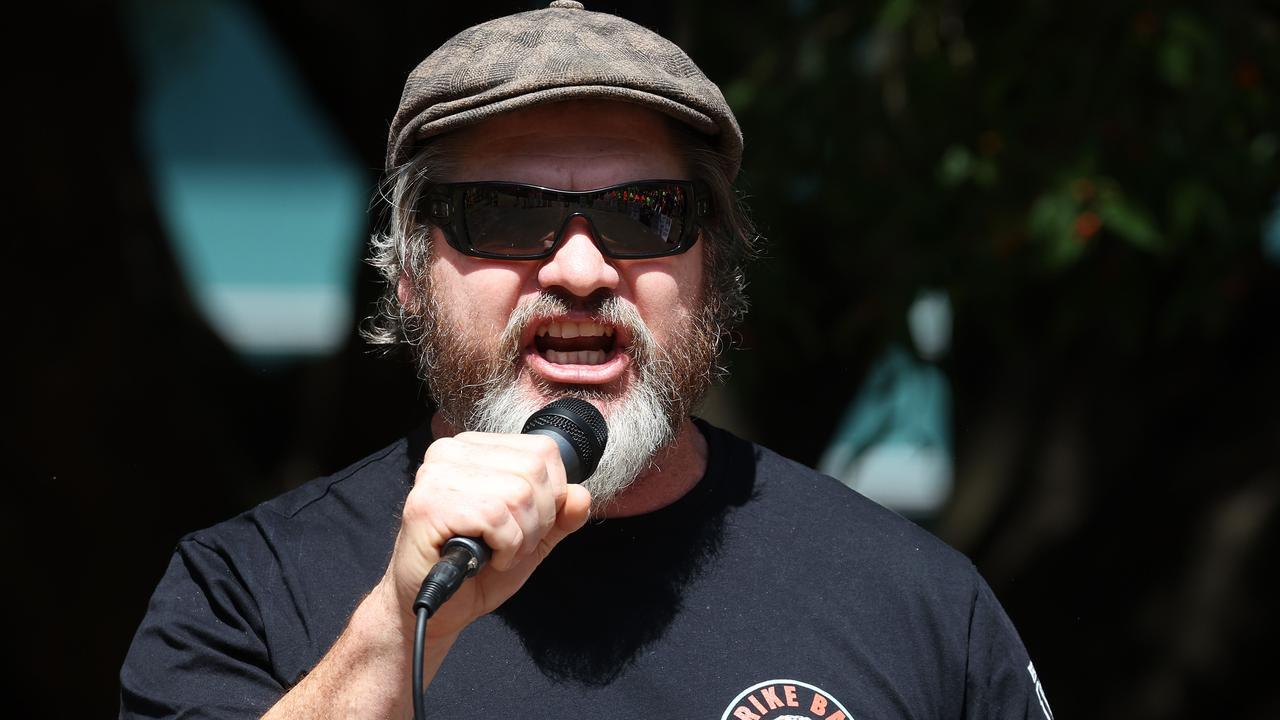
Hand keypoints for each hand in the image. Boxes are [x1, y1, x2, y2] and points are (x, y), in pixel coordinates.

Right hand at [382, 431, 593, 641]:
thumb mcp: (531, 538)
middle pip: (534, 472)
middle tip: (511, 544)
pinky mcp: (428, 506)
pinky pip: (495, 517)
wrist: (434, 608)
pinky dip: (504, 547)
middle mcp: (450, 453)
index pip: (543, 451)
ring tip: (497, 552)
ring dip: (520, 538)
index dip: (552, 496)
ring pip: (517, 494)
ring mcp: (435, 476)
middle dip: (538, 521)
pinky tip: (485, 558)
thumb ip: (560, 517)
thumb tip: (581, 495)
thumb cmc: (477, 569)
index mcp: (475, 449)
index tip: (527, 524)